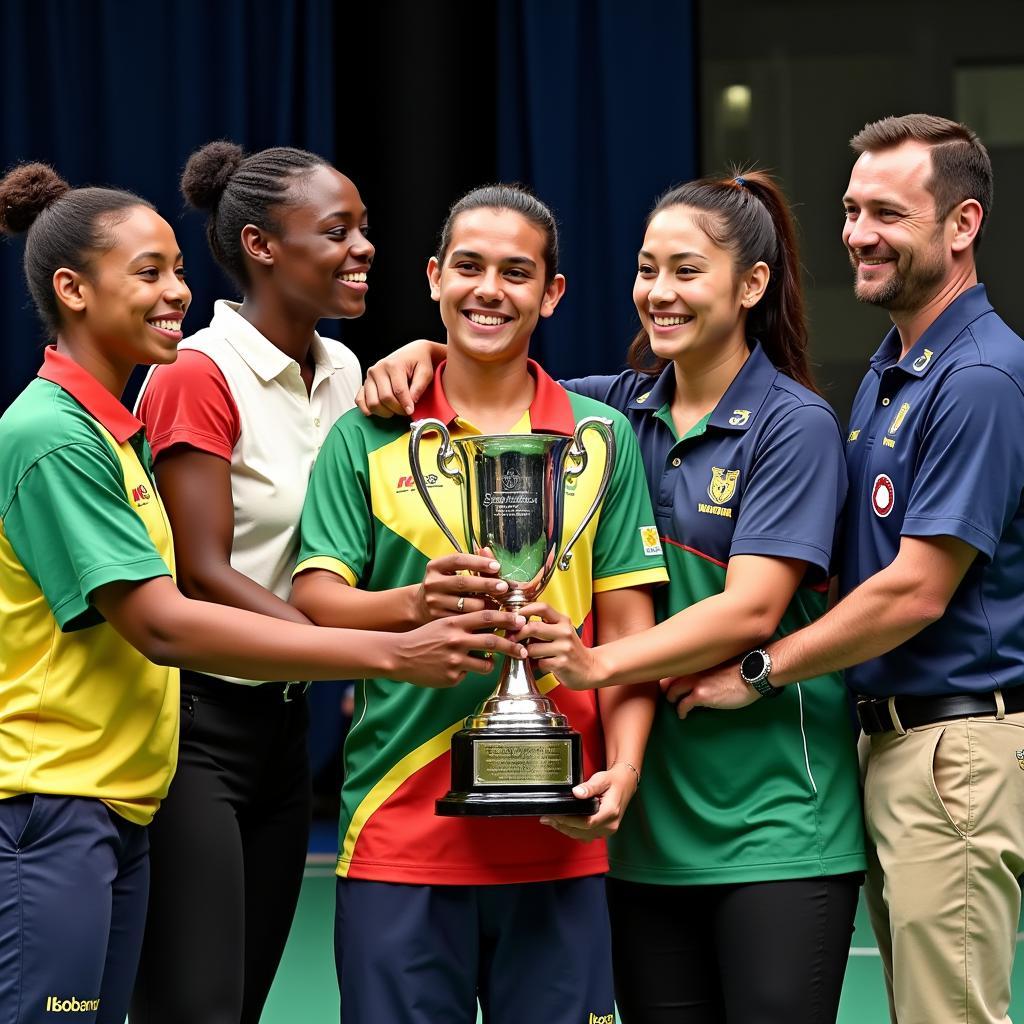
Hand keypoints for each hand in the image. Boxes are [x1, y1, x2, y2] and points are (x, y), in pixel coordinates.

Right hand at [355, 339, 440, 417]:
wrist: (412, 353)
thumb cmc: (418, 361)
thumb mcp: (425, 371)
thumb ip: (419, 386)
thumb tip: (412, 401)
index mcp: (393, 365)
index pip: (398, 391)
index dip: (405, 404)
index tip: (411, 411)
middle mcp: (378, 370)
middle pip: (385, 398)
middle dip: (397, 409)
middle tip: (406, 410)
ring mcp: (369, 377)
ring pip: (373, 402)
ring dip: (385, 412)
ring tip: (395, 410)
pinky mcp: (365, 383)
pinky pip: (360, 400)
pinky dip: (367, 409)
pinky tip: (380, 411)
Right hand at [391, 609, 526, 687]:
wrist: (400, 655)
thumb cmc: (425, 637)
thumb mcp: (444, 623)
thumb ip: (466, 623)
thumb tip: (493, 624)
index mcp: (455, 622)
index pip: (487, 616)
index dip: (507, 618)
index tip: (521, 621)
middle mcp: (456, 640)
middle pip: (493, 641)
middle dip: (512, 646)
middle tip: (523, 649)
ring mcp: (454, 660)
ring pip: (486, 663)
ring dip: (490, 663)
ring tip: (486, 661)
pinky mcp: (451, 677)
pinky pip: (468, 675)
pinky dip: (466, 672)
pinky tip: (452, 669)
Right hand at [413, 552, 508, 623]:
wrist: (421, 606)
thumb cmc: (444, 584)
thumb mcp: (451, 571)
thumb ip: (471, 563)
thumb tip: (489, 551)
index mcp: (435, 566)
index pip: (458, 560)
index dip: (478, 562)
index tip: (497, 566)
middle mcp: (432, 583)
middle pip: (463, 583)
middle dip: (486, 584)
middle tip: (504, 586)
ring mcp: (434, 602)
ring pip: (466, 604)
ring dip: (486, 603)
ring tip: (500, 602)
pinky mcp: (438, 618)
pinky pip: (464, 618)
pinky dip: (479, 617)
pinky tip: (489, 615)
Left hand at [515, 602, 601, 689]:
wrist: (591, 669)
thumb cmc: (570, 650)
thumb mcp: (561, 632)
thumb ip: (544, 625)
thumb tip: (516, 623)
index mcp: (563, 621)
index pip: (542, 607)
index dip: (525, 609)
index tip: (514, 616)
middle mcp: (565, 632)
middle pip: (533, 627)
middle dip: (517, 634)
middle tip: (510, 638)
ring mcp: (564, 648)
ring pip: (532, 648)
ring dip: (524, 652)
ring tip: (524, 654)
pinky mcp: (562, 663)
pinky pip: (538, 662)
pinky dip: (533, 664)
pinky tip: (535, 664)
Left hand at [540, 763, 639, 840]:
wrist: (625, 784)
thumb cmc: (614, 781)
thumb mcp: (602, 779)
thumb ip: (589, 787)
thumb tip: (577, 792)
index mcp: (610, 813)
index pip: (586, 823)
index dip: (569, 821)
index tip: (555, 815)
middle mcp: (610, 825)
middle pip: (582, 832)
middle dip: (563, 826)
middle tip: (547, 818)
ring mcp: (607, 830)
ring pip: (583, 836)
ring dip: (566, 830)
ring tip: (551, 821)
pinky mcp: (604, 831)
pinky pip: (586, 835)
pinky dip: (574, 831)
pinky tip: (563, 824)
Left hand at [662, 661, 757, 719]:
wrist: (752, 674)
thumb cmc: (743, 671)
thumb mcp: (721, 667)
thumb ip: (709, 672)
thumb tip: (705, 682)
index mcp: (699, 662)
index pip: (676, 667)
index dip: (670, 676)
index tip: (669, 682)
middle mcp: (694, 670)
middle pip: (669, 679)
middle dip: (667, 688)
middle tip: (669, 695)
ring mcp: (696, 682)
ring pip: (673, 691)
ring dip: (672, 699)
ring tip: (674, 703)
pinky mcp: (701, 695)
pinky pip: (683, 705)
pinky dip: (681, 711)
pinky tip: (683, 715)